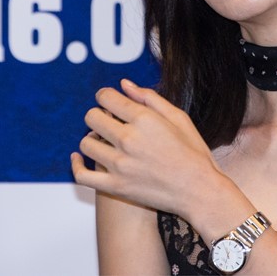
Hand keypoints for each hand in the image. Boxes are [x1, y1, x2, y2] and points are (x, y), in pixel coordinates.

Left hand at [71, 79, 223, 217]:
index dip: (105, 96)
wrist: (200, 191)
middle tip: (107, 121)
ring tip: (103, 141)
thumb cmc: (193, 154)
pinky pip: (82, 175)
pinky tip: (79, 157)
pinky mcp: (115, 187)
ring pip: (86, 143)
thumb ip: (150, 98)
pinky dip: (76, 164)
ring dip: (92, 138)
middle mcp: (128, 140)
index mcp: (144, 120)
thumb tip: (124, 84)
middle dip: (98, 115)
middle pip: (92, 117)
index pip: (107, 98)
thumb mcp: (179, 118)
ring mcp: (119, 165)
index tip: (108, 100)